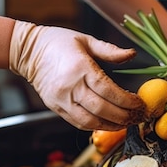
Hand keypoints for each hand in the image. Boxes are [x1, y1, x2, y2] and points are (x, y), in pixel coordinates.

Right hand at [9, 21, 145, 130]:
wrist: (28, 51)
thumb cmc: (58, 43)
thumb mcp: (85, 40)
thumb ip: (110, 50)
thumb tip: (131, 54)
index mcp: (80, 67)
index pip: (108, 90)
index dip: (126, 100)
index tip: (139, 103)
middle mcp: (70, 86)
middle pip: (102, 109)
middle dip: (124, 116)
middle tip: (137, 116)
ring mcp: (62, 100)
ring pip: (90, 121)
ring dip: (111, 125)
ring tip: (126, 123)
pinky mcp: (56, 108)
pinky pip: (79, 123)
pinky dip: (96, 126)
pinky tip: (109, 123)